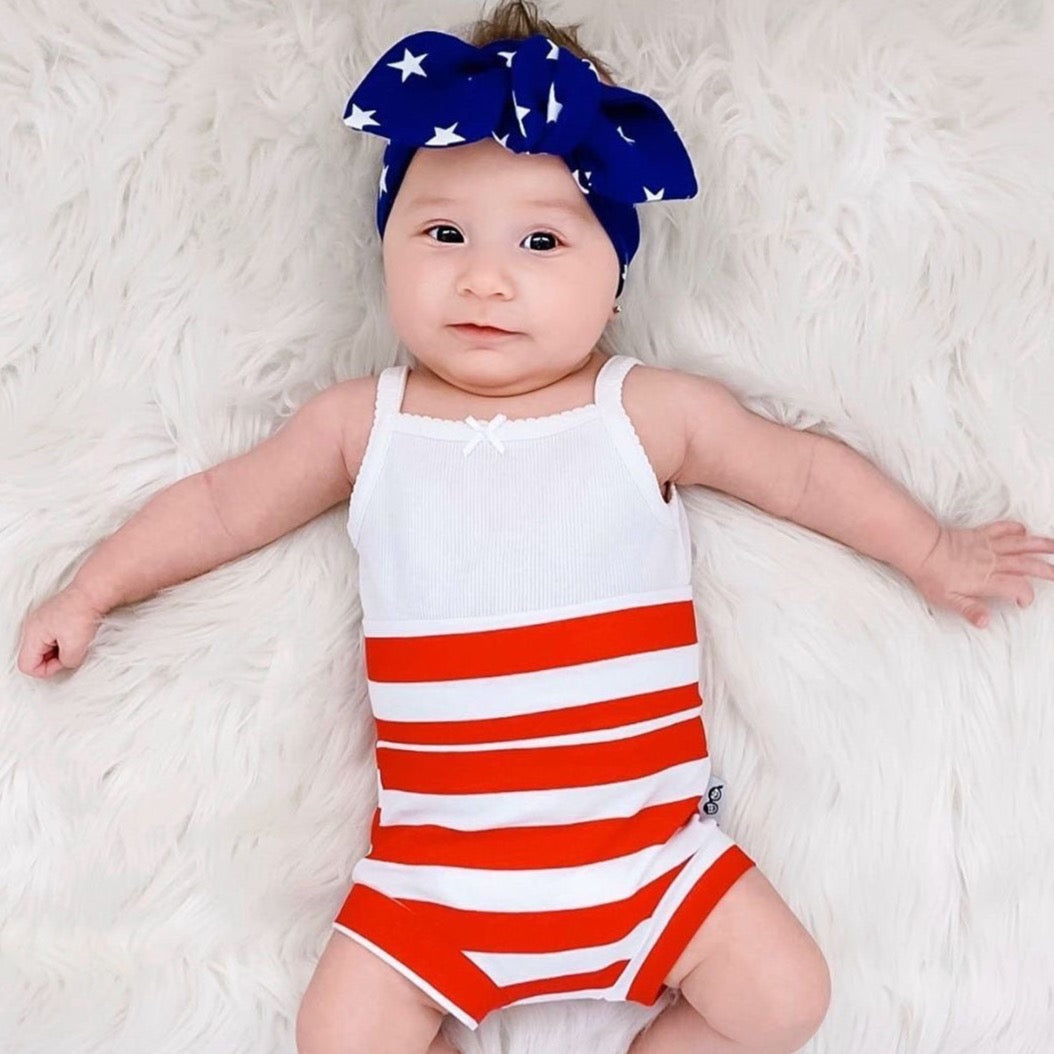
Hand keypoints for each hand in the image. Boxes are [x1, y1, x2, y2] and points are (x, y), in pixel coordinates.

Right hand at [16, 583, 106, 678]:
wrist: (94, 592)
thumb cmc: (83, 612)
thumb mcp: (76, 647)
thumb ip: (67, 662)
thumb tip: (66, 662)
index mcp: (32, 634)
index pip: (27, 666)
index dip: (47, 670)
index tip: (64, 661)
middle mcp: (33, 626)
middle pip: (35, 656)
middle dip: (54, 659)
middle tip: (73, 650)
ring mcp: (42, 620)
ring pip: (45, 647)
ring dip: (61, 649)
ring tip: (77, 640)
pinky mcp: (54, 616)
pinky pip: (54, 637)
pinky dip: (66, 639)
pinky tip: (78, 633)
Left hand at [910, 520, 1053, 628]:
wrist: (920, 549)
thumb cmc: (932, 576)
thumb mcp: (947, 600)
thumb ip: (969, 610)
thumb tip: (986, 622)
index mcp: (985, 580)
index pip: (1017, 587)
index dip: (1026, 595)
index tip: (1023, 602)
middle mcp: (991, 561)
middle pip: (1026, 564)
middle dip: (1046, 569)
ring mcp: (987, 546)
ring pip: (1020, 544)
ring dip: (1040, 545)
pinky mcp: (980, 534)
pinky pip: (1002, 528)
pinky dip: (1014, 528)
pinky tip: (1024, 531)